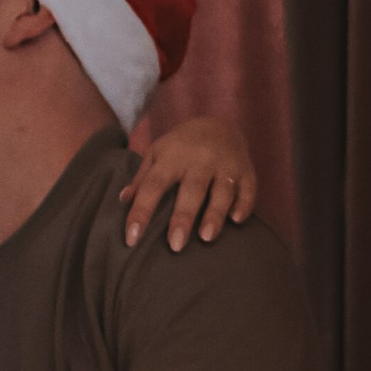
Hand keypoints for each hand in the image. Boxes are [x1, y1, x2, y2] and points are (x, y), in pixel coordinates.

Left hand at [122, 112, 257, 252]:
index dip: (141, 211)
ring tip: (206, 238)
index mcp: (173, 156)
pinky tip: (236, 221)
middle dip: (183, 217)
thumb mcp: (157, 155)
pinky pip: (248, 188)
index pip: (153, 185)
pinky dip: (244, 204)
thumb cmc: (180, 148)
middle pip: (192, 189)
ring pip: (222, 190)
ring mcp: (226, 163)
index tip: (132, 239)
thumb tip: (122, 201)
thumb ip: (142, 179)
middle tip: (175, 246)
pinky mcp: (247, 170)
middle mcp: (201, 158)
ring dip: (215, 214)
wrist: (218, 124)